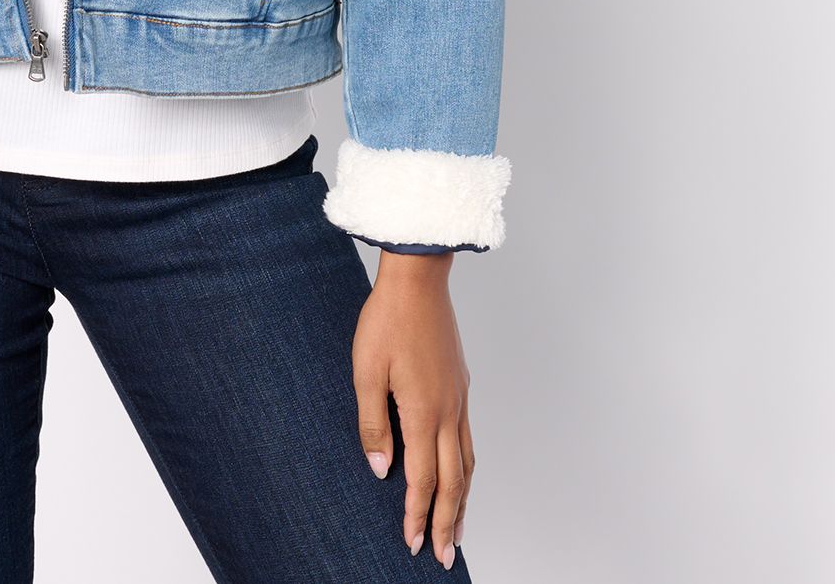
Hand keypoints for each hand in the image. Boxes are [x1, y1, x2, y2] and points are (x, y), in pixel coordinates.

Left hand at [352, 251, 473, 566]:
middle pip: (455, 481)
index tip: (411, 544)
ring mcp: (459, 399)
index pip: (423, 479)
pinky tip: (460, 474)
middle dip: (448, 522)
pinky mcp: (460, 386)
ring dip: (463, 500)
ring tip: (458, 528)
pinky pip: (468, 440)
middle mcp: (449, 412)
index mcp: (424, 413)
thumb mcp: (365, 372)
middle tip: (445, 556)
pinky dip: (467, 469)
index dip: (417, 514)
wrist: (418, 279)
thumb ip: (373, 424)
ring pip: (468, 463)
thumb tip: (382, 469)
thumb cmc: (386, 320)